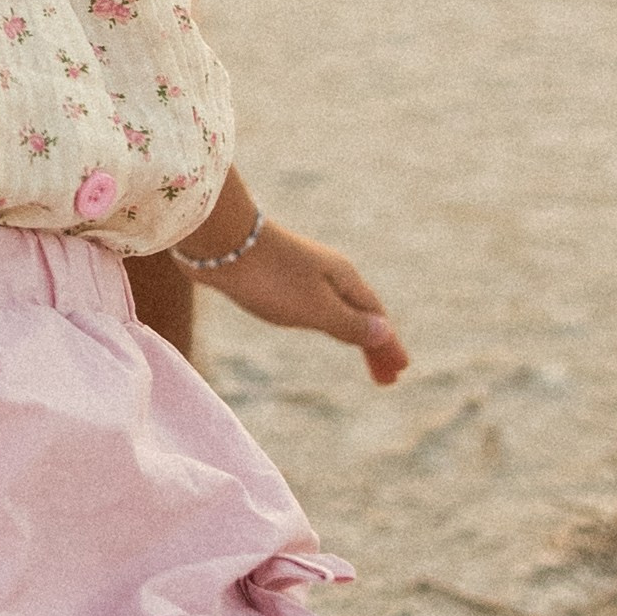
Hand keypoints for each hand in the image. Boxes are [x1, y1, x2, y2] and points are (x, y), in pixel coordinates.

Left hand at [207, 221, 409, 386]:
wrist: (218, 239)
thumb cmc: (271, 278)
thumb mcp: (316, 308)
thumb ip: (349, 323)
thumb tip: (384, 331)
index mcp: (343, 277)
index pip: (375, 316)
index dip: (387, 344)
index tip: (398, 371)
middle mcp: (327, 270)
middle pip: (360, 310)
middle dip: (375, 343)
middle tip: (387, 376)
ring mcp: (301, 270)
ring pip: (336, 304)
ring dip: (352, 330)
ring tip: (360, 350)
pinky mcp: (275, 272)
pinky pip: (313, 301)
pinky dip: (327, 318)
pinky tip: (314, 321)